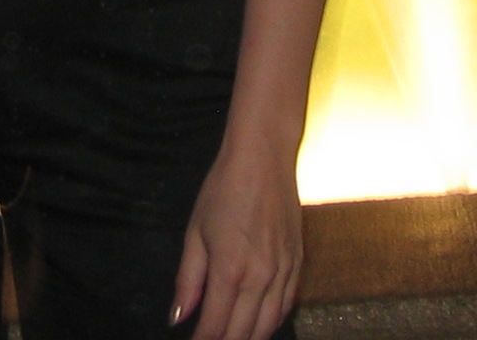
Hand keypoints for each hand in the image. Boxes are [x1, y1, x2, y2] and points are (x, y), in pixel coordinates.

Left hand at [172, 139, 300, 339]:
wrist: (263, 155)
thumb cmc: (224, 188)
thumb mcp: (195, 231)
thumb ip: (188, 280)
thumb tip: (178, 317)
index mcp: (230, 269)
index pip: (215, 326)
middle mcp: (261, 276)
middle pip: (243, 333)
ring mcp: (284, 270)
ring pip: (269, 325)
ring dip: (250, 339)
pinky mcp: (298, 262)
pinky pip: (288, 306)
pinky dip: (273, 322)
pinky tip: (260, 326)